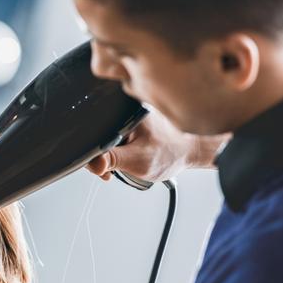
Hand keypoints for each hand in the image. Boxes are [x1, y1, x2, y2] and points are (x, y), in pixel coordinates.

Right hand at [87, 111, 228, 181]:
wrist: (189, 152)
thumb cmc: (171, 153)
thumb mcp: (138, 160)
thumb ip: (113, 160)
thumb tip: (93, 164)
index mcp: (124, 113)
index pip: (93, 132)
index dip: (92, 153)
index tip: (100, 167)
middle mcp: (124, 112)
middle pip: (97, 137)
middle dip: (102, 157)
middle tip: (112, 170)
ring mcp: (127, 118)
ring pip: (104, 140)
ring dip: (111, 156)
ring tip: (126, 162)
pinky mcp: (130, 125)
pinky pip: (113, 139)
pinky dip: (117, 152)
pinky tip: (128, 157)